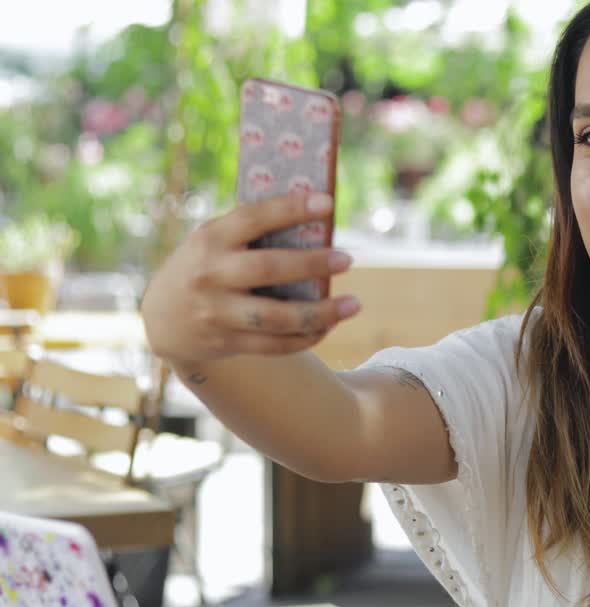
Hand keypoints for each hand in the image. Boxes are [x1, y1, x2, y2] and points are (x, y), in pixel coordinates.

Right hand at [142, 192, 361, 366]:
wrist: (161, 318)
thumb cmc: (205, 267)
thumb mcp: (214, 242)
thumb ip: (251, 234)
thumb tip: (316, 223)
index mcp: (210, 239)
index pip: (253, 218)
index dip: (291, 209)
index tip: (327, 203)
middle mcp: (210, 275)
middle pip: (269, 269)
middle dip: (312, 264)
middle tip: (347, 259)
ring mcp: (216, 312)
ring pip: (276, 317)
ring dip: (321, 313)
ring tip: (354, 305)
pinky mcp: (225, 343)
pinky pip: (274, 345)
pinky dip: (306, 337)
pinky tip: (329, 327)